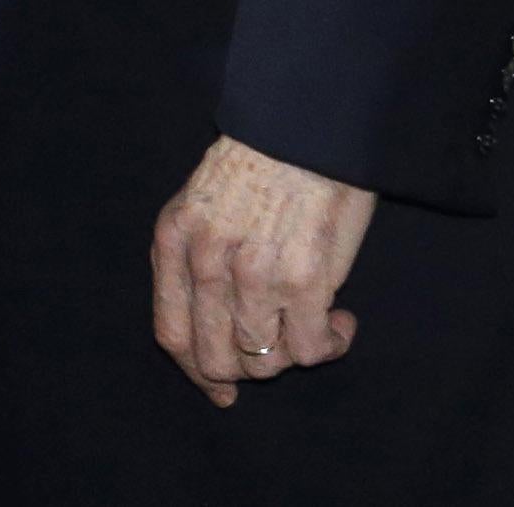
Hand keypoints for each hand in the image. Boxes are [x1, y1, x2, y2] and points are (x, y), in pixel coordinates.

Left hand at [150, 134, 374, 405]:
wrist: (305, 124)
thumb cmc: (259, 162)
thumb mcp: (200, 204)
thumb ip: (195, 261)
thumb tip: (210, 334)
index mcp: (173, 241)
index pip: (172, 333)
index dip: (197, 371)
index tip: (222, 390)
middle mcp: (207, 263)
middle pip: (216, 358)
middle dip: (247, 368)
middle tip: (277, 350)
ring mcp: (254, 275)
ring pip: (265, 361)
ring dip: (293, 353)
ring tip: (315, 323)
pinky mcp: (305, 280)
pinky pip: (310, 349)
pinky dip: (330, 345)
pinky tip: (341, 320)